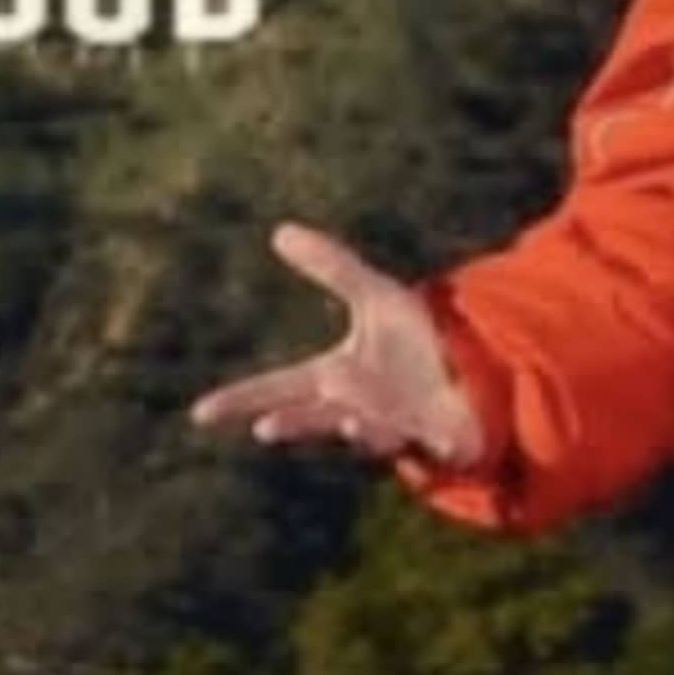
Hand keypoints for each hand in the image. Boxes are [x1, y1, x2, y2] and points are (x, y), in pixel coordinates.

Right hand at [188, 223, 485, 467]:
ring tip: (347, 419)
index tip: (200, 412)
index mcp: (334, 378)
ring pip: (368, 433)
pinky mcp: (437, 440)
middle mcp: (356, 408)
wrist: (473, 368)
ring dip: (358, 428)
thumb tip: (280, 230)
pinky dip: (424, 439)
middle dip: (293, 423)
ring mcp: (393, 428)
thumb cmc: (417, 340)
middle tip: (266, 427)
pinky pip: (428, 444)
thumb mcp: (376, 295)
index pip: (277, 387)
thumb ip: (332, 266)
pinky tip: (421, 433)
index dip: (239, 399)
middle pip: (314, 418)